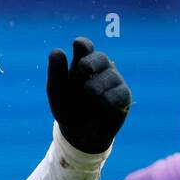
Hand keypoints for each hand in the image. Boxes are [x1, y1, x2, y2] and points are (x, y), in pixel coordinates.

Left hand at [46, 37, 130, 153]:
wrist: (79, 135)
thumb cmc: (67, 109)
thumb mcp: (57, 93)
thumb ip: (56, 73)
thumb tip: (56, 50)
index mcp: (81, 65)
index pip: (84, 46)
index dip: (82, 44)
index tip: (78, 45)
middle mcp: (99, 70)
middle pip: (99, 57)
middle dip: (91, 62)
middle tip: (84, 68)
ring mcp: (113, 82)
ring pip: (110, 75)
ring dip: (98, 83)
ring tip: (90, 92)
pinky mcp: (123, 96)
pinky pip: (121, 92)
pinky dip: (111, 96)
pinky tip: (104, 101)